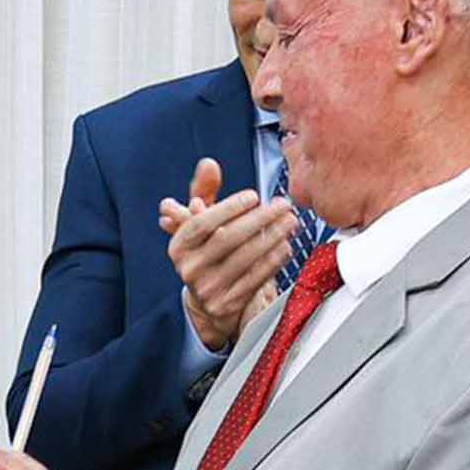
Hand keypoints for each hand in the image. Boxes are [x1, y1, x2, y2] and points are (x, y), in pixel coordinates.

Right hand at [159, 157, 295, 351]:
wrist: (210, 301)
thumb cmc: (209, 252)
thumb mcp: (202, 222)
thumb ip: (204, 191)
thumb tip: (209, 164)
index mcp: (179, 245)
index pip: (201, 223)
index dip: (228, 208)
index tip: (254, 196)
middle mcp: (189, 268)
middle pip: (226, 239)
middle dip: (259, 219)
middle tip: (283, 205)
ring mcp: (207, 289)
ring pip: (244, 258)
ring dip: (272, 237)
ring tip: (290, 222)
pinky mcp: (227, 304)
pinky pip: (254, 279)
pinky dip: (273, 261)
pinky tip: (286, 246)